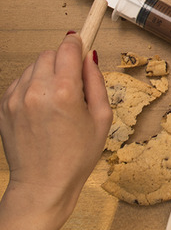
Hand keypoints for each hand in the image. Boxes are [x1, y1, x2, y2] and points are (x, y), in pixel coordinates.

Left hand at [0, 32, 111, 224]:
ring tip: (56, 101)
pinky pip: (20, 82)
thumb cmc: (75, 158)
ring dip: (46, 74)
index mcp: (64, 93)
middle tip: (72, 84)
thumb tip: (90, 57)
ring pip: (33, 67)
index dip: (78, 44)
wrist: (43, 185)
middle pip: (49, 54)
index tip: (81, 44)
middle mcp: (37, 91)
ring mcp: (16, 99)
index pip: (68, 48)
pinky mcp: (4, 106)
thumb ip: (96, 82)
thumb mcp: (102, 119)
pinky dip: (32, 87)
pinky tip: (41, 108)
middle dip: (62, 62)